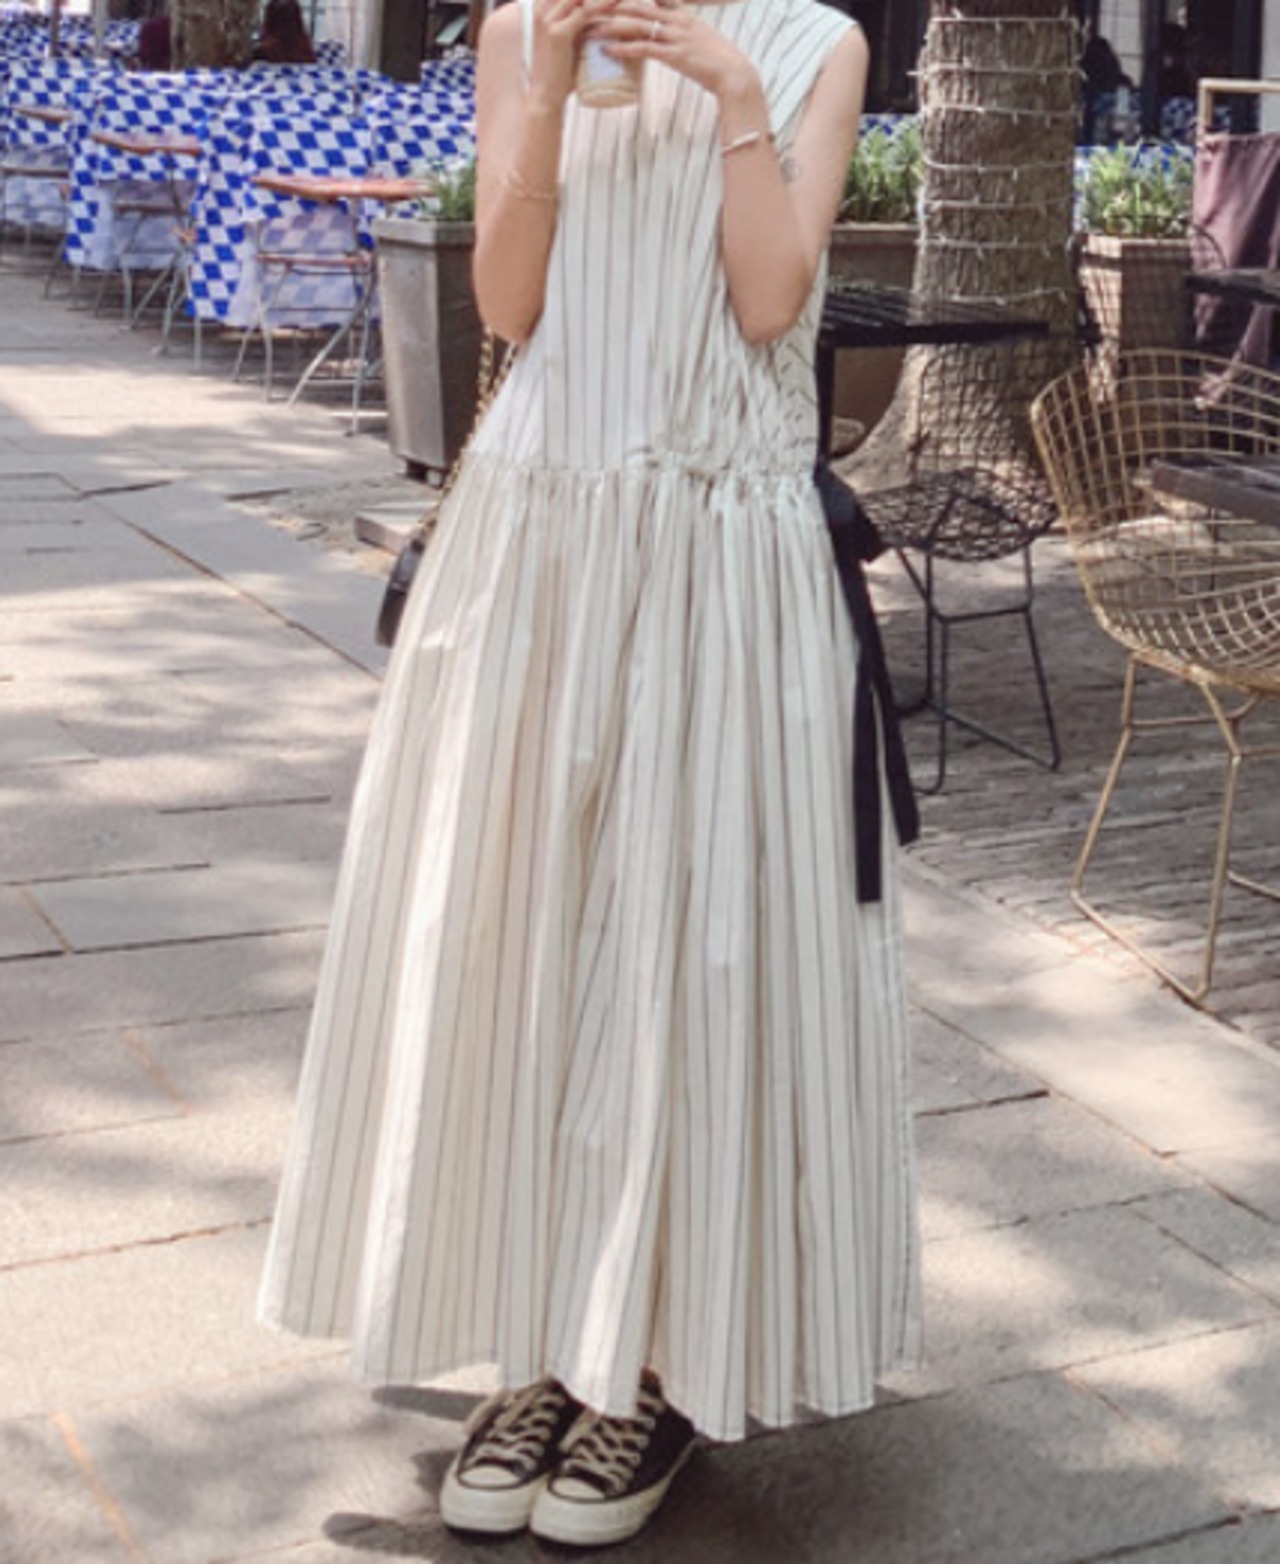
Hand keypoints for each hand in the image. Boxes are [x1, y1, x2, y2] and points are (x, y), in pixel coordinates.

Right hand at [528, 0, 612, 110]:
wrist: (545, 97)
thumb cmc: (559, 73)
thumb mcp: (568, 42)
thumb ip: (580, 26)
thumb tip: (604, 22)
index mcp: (542, 7)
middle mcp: (542, 9)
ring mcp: (548, 20)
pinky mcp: (558, 34)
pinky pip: (585, 12)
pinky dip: (604, 6)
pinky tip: (619, 1)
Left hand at [592, 0, 759, 103]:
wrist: (735, 74)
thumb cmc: (718, 62)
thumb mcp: (700, 38)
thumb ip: (682, 31)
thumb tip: (667, 35)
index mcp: (682, 14)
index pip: (651, 0)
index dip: (628, 0)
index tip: (608, 2)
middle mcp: (677, 20)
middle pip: (638, 7)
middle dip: (613, 9)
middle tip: (590, 11)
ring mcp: (675, 36)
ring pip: (637, 25)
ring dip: (611, 27)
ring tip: (591, 30)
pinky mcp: (674, 54)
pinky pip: (643, 47)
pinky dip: (623, 47)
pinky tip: (608, 49)